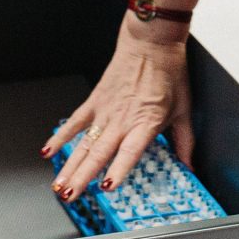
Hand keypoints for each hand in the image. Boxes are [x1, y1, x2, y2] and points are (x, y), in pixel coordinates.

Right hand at [42, 20, 192, 196]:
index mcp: (146, 122)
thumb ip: (185, 140)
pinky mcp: (95, 101)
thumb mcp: (184, 109)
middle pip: (99, 153)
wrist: (151, 43)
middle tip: (70, 195)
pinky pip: (75, 122)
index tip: (107, 186)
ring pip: (84, 143)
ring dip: (70, 165)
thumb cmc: (169, 73)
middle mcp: (123, 119)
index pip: (130, 151)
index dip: (118, 169)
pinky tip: (48, 151)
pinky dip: (60, 136)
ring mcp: (106, 110)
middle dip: (83, 177)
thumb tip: (190, 164)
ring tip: (59, 184)